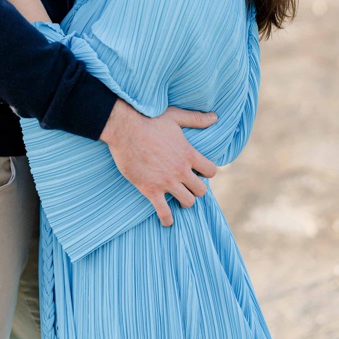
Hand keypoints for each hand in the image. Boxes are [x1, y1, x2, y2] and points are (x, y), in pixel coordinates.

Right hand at [101, 99, 217, 226]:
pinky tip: (167, 222)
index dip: (206, 172)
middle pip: (201, 190)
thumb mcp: (174, 116)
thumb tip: (215, 117)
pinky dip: (167, 218)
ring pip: (188, 202)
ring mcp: (166, 181)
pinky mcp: (150, 189)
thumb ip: (196, 119)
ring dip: (185, 201)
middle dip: (196, 188)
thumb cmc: (148, 119)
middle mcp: (181, 170)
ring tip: (179, 200)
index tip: (198, 171)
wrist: (123, 128)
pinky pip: (164, 211)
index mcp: (188, 154)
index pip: (211, 171)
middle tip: (187, 185)